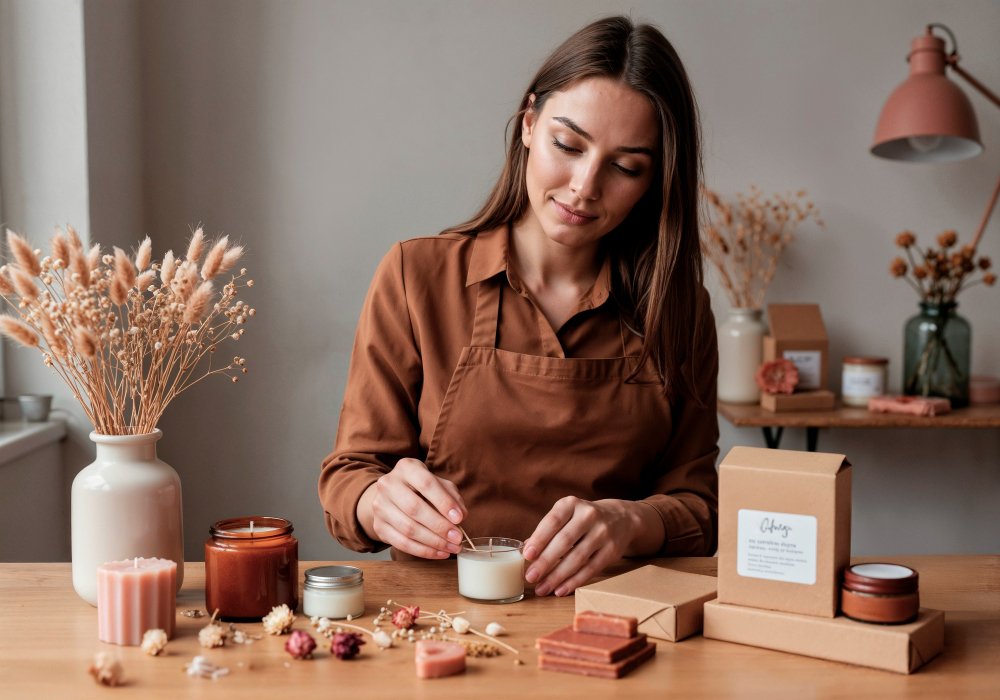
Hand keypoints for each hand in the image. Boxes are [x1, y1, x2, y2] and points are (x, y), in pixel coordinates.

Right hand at [359, 458, 467, 558]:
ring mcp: (380, 506)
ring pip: (408, 529)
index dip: (443, 502)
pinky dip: (423, 551)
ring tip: (452, 547)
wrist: (392, 496)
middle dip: (439, 526)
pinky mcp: (379, 527)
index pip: (426, 484)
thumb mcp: (439, 485)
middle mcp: (388, 484)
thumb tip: (460, 516)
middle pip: (414, 508)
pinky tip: (439, 552)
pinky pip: (402, 543)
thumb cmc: (421, 489)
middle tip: (457, 537)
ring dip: (433, 542)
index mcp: (406, 468)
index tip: (459, 518)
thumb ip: (452, 497)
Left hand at [522, 497, 661, 596]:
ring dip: (557, 576)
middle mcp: (589, 515)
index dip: (540, 538)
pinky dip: (574, 581)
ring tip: (542, 588)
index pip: (553, 521)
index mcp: (571, 504)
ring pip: (577, 558)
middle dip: (545, 562)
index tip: (527, 555)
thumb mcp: (566, 516)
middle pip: (564, 541)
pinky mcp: (612, 550)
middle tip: (530, 577)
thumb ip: (546, 531)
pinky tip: (561, 589)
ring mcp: (603, 532)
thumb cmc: (582, 519)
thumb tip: (526, 551)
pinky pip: (591, 569)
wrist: (621, 518)